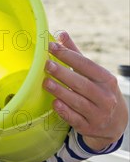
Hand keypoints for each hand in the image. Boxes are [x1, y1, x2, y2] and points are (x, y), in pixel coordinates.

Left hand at [43, 31, 127, 151]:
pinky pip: (75, 119)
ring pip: (78, 102)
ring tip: (45, 82)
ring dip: (61, 92)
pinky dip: (65, 111)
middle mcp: (105, 97)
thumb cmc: (99, 91)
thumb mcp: (93, 73)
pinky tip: (55, 103)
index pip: (87, 66)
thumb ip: (76, 54)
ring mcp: (98, 114)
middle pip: (82, 84)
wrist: (114, 123)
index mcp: (106, 80)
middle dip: (63, 74)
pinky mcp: (89, 127)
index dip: (69, 56)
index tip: (51, 46)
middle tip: (46, 64)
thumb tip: (61, 34)